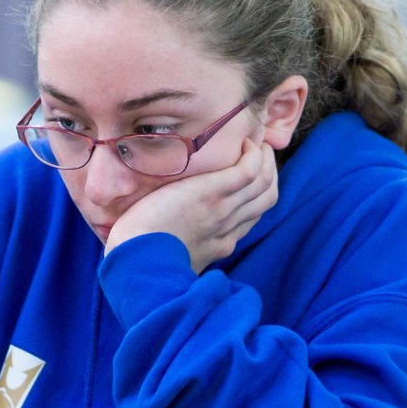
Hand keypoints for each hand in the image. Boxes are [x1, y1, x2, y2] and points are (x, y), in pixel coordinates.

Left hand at [105, 139, 278, 272]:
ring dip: (265, 159)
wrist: (137, 263)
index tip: (249, 179)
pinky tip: (244, 144)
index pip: (250, 217)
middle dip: (269, 173)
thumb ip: (178, 244)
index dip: (256, 195)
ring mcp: (222, 211)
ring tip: (256, 144)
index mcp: (219, 245)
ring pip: (263, 183)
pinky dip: (253, 156)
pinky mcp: (211, 194)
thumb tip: (166, 235)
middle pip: (265, 198)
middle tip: (262, 154)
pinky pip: (248, 171)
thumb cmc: (139, 258)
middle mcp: (227, 229)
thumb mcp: (168, 258)